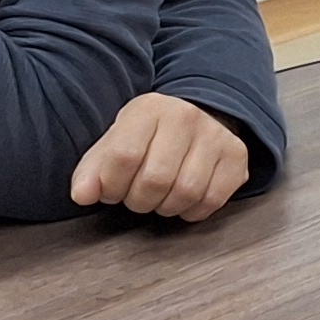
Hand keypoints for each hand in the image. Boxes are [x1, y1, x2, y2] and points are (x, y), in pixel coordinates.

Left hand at [70, 93, 253, 222]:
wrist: (200, 113)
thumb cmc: (150, 134)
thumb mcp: (116, 140)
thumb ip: (94, 169)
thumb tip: (82, 196)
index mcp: (149, 109)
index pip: (123, 156)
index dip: (110, 185)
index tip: (110, 190)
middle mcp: (186, 117)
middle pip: (155, 180)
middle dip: (138, 200)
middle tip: (136, 196)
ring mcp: (216, 136)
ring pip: (185, 192)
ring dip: (165, 207)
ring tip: (159, 198)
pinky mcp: (237, 156)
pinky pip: (212, 200)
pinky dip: (192, 210)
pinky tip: (183, 200)